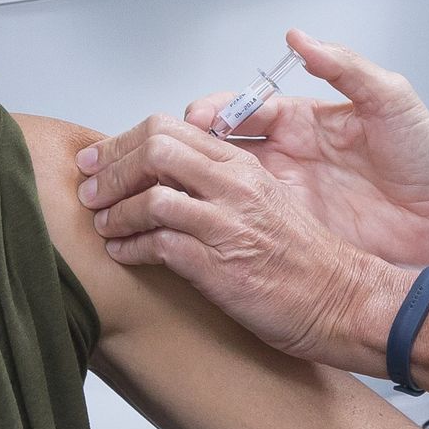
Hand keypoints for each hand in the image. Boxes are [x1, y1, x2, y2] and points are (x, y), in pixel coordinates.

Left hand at [72, 114, 403, 371]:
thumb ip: (216, 183)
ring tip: (103, 226)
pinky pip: (158, 246)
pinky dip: (129, 250)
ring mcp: (227, 224)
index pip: (167, 128)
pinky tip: (121, 255)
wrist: (340, 300)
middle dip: (109, 169)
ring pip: (150, 197)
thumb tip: (159, 180)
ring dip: (115, 213)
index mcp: (241, 164)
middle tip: (88, 190)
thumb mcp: (261, 202)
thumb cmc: (300, 259)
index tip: (97, 160)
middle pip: (153, 150)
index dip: (121, 142)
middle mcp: (234, 186)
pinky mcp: (220, 266)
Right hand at [85, 31, 428, 270]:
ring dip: (186, 186)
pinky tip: (189, 225)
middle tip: (158, 153)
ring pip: (220, 188)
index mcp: (302, 121)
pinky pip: (243, 227)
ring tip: (156, 188)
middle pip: (218, 148)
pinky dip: (212, 225)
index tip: (195, 117)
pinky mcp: (292, 232)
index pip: (243, 110)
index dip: (214, 112)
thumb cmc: (426, 155)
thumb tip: (298, 37)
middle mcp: (286, 157)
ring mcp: (285, 196)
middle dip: (184, 148)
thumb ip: (344, 67)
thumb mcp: (390, 99)